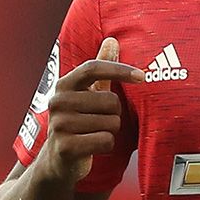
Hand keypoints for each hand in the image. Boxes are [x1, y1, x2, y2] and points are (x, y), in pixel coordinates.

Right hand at [37, 37, 143, 184]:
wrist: (58, 159)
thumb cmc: (79, 121)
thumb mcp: (86, 93)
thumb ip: (100, 68)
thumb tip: (112, 40)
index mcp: (64, 85)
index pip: (93, 68)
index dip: (119, 70)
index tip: (142, 76)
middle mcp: (58, 102)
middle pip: (111, 101)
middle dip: (115, 114)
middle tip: (101, 121)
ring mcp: (59, 125)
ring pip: (111, 123)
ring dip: (110, 131)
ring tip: (94, 133)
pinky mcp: (65, 147)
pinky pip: (106, 141)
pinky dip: (107, 145)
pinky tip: (93, 146)